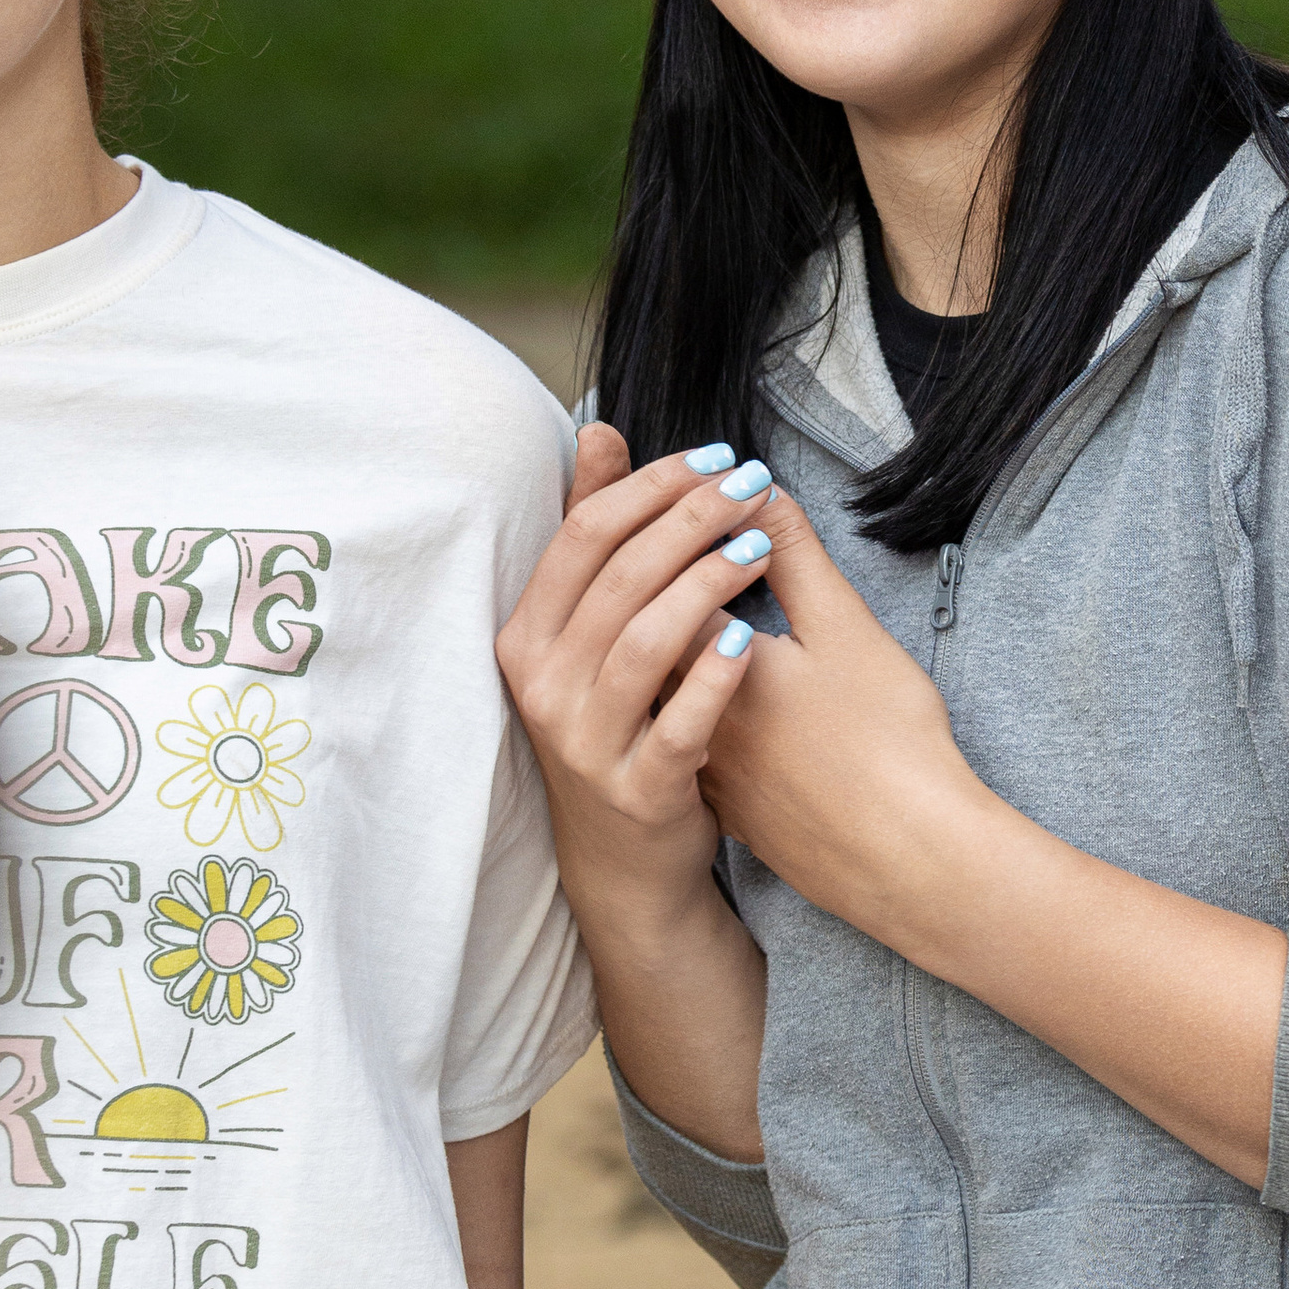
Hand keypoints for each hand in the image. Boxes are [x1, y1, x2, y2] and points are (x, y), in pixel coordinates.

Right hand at [497, 424, 778, 956]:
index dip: (652, 486)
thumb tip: (600, 430)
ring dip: (707, 583)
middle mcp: (543, 686)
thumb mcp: (591, 629)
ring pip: (644, 643)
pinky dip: (713, 678)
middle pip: (619, 578)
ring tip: (761, 546)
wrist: (624, 858)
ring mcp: (585, 743)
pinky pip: (676, 725)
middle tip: (752, 487)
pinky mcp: (636, 791)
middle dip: (691, 520)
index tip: (716, 457)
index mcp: (527, 635)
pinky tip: (752, 638)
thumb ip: (595, 531)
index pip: (584, 535)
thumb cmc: (616, 719)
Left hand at [697, 490, 980, 936]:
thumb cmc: (885, 741)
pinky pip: (704, 746)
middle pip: (654, 640)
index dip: (680, 535)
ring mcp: (709, 775)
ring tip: (734, 621)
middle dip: (675, 589)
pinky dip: (713, 710)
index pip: (659, 581)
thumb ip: (794, 553)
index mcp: (704, 665)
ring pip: (676, 698)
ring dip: (693, 654)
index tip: (713, 500)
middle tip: (720, 553)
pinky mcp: (734, 814)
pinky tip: (749, 701)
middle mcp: (687, 721)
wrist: (910, 860)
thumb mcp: (845, 627)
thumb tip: (758, 493)